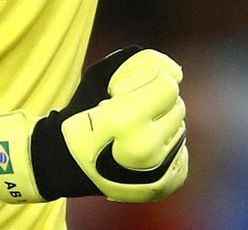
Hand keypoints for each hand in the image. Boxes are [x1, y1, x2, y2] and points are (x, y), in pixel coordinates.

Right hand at [0, 46, 187, 203]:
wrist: (66, 163)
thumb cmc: (80, 116)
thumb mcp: (95, 79)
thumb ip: (127, 61)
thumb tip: (171, 66)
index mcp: (126, 120)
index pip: (168, 88)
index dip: (160, 78)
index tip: (148, 79)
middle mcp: (145, 149)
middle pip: (177, 108)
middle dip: (162, 99)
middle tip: (141, 102)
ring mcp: (156, 172)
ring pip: (180, 130)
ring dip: (166, 122)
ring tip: (141, 123)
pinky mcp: (163, 186)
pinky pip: (181, 154)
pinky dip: (169, 146)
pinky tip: (149, 142)